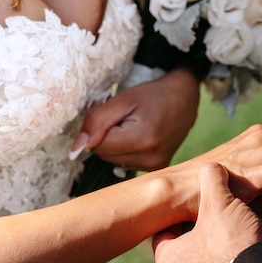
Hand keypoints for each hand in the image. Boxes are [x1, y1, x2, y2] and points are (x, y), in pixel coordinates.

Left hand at [70, 67, 199, 170]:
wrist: (184, 97)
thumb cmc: (154, 95)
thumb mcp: (122, 100)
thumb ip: (96, 122)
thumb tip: (76, 148)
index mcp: (142, 139)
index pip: (98, 146)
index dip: (99, 128)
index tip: (113, 114)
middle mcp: (151, 157)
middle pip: (105, 155)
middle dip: (108, 137)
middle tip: (124, 119)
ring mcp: (156, 165)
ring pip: (114, 161)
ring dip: (117, 144)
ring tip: (135, 126)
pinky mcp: (158, 167)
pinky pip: (127, 163)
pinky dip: (128, 150)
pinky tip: (141, 137)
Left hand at [153, 163, 261, 262]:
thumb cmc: (231, 243)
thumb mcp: (219, 202)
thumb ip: (211, 179)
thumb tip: (211, 167)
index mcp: (168, 260)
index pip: (166, 226)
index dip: (184, 208)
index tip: (198, 197)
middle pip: (192, 238)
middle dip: (209, 220)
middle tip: (223, 204)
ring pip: (212, 252)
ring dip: (226, 234)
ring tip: (242, 215)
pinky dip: (239, 249)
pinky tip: (253, 233)